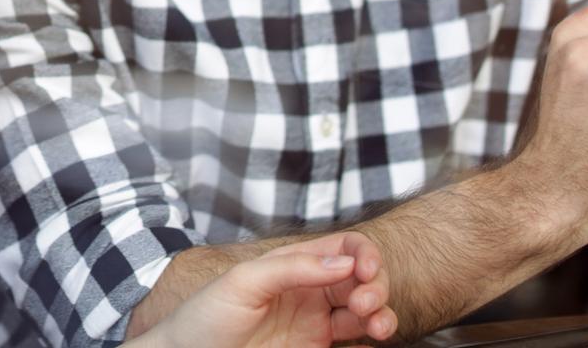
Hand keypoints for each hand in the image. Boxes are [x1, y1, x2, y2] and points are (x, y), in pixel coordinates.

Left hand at [145, 234, 394, 347]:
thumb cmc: (204, 316)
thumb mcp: (243, 283)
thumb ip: (292, 269)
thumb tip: (343, 263)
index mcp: (293, 265)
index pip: (343, 248)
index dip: (363, 255)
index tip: (366, 273)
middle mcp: (309, 292)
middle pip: (362, 280)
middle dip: (376, 287)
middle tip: (365, 306)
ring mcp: (314, 323)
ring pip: (364, 312)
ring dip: (382, 315)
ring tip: (378, 328)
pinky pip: (353, 342)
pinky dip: (370, 340)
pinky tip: (371, 341)